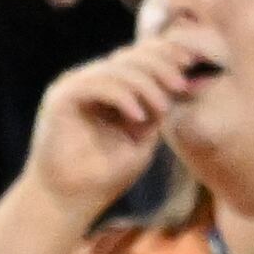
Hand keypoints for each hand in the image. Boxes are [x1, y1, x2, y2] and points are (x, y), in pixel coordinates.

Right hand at [16, 39, 192, 221]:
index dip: (165, 53)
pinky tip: (138, 117)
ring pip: (116, 68)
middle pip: (129, 55)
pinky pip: (98, 84)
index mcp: (107, 86)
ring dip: (146, 85)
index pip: (137, 55)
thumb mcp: (142, 137)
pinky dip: (123, 97)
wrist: (71, 200)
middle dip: (161, 65)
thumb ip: (157, 109)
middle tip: (181, 84)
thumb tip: (185, 81)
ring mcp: (73, 87)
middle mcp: (89, 81)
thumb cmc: (105, 174)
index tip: (192, 63)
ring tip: (162, 110)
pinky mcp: (61, 98)